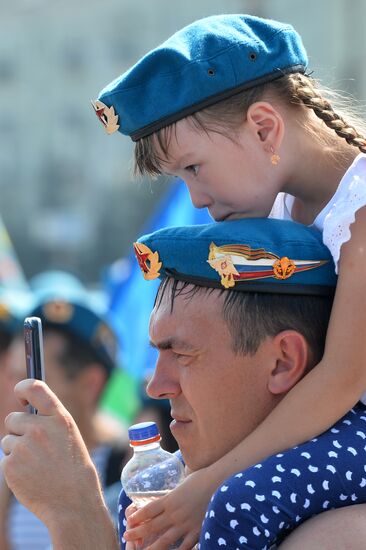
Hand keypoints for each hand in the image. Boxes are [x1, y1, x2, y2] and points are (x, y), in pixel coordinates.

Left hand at [1, 379, 101, 527]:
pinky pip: (5, 459)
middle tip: (36, 447)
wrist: (73, 501)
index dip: (23, 388)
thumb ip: (48, 420)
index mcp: (59, 418)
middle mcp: (40, 428)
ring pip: (8, 440)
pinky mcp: (11, 465)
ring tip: (37, 465)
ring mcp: (24, 447)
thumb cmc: (71, 466)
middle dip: (19, 430)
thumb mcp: (68, 435)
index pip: (34, 387)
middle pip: (13, 418)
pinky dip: (14, 468)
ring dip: (17, 451)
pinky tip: (30, 476)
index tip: (20, 396)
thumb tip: (24, 409)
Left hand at [124, 468, 217, 549]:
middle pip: (151, 526)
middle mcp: (174, 513)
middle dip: (137, 532)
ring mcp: (185, 524)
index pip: (148, 510)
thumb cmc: (201, 478)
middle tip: (126, 536)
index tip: (129, 520)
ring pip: (164, 541)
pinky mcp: (197, 531)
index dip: (136, 517)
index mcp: (169, 499)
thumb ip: (174, 494)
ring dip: (151, 548)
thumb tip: (169, 495)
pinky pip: (184, 547)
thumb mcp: (182, 483)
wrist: (219, 481)